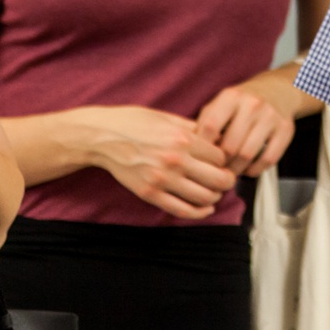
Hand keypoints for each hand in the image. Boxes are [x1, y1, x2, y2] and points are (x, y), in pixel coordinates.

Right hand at [85, 107, 237, 219]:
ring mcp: (162, 179)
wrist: (102, 137)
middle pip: (218, 178)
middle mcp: (175, 160)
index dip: (224, 160)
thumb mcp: (165, 117)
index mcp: (182, 139)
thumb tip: (214, 136)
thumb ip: (191, 127)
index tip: (222, 161)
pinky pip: (182, 210)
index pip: (219, 156)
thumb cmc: (133, 122)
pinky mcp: (150, 194)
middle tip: (227, 179)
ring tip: (215, 192)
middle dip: (228, 181)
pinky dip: (199, 213)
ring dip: (216, 197)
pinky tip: (206, 209)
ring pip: (204, 197)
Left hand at [195, 82, 296, 176]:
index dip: (203, 147)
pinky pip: (268, 159)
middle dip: (221, 163)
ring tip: (231, 171)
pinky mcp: (286, 129)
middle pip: (230, 146)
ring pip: (248, 155)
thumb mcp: (221, 103)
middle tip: (217, 170)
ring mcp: (271, 116)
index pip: (210, 126)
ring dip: (237, 169)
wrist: (277, 90)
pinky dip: (255, 169)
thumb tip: (194, 151)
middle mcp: (252, 104)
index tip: (201, 156)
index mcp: (231, 96)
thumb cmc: (242, 102)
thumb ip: (206, 122)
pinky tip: (248, 168)